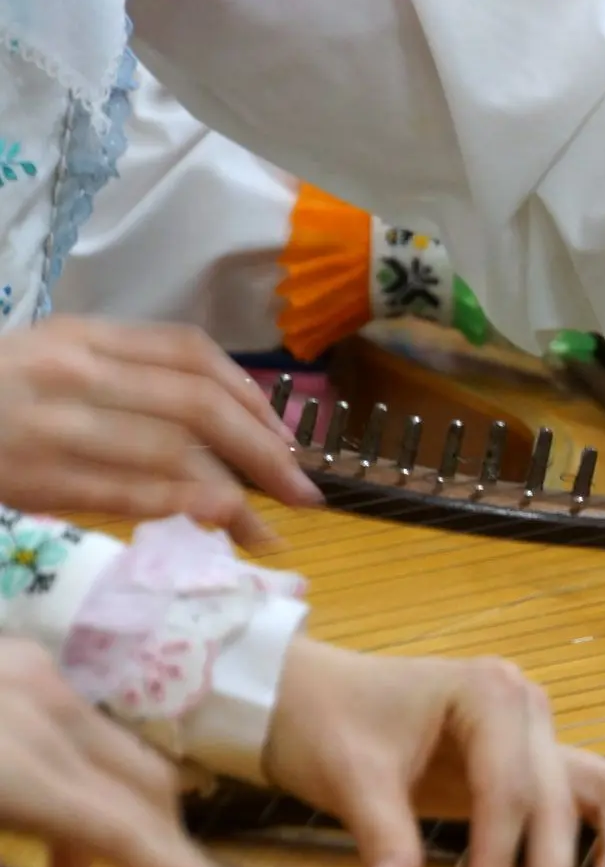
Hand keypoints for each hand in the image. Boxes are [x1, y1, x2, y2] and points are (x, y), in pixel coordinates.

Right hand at [0, 318, 321, 546]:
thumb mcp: (47, 364)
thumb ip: (122, 379)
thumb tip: (219, 423)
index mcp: (79, 335)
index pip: (191, 353)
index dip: (252, 396)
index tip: (286, 436)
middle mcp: (73, 372)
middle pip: (199, 407)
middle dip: (266, 452)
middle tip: (305, 490)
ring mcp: (53, 426)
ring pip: (175, 455)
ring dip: (239, 496)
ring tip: (272, 528)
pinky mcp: (36, 478)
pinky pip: (133, 495)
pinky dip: (188, 513)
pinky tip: (222, 531)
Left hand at [0, 638, 274, 866]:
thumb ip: (14, 860)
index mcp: (11, 764)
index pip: (128, 832)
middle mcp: (39, 705)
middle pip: (147, 791)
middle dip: (173, 861)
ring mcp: (31, 676)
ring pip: (122, 761)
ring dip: (131, 827)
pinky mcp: (20, 664)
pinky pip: (80, 732)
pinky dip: (90, 786)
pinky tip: (58, 838)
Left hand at [261, 641, 604, 866]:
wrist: (307, 695)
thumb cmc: (325, 723)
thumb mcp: (347, 778)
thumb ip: (382, 834)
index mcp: (487, 693)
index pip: (508, 787)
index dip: (499, 858)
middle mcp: (526, 705)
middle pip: (558, 795)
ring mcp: (535, 730)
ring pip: (603, 788)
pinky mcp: (529, 759)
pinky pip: (584, 796)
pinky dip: (600, 840)